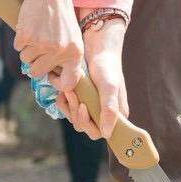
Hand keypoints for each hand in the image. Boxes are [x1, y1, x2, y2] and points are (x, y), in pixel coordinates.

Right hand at [15, 0, 82, 82]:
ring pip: (26, 60)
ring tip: (37, 33)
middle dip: (34, 63)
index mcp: (75, 53)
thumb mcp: (72, 38)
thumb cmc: (60, 16)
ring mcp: (42, 45)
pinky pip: (18, 47)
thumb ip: (65, 58)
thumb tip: (50, 78)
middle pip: (37, 72)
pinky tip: (30, 27)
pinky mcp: (27, 37)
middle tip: (39, 47)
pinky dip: (21, 39)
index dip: (57, 83)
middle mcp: (60, 51)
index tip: (51, 75)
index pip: (68, 83)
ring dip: (28, 49)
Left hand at [57, 19, 128, 140]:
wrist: (99, 47)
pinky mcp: (82, 98)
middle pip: (84, 126)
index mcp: (116, 114)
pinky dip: (65, 100)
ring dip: (68, 105)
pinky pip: (69, 107)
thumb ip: (109, 110)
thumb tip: (107, 134)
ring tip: (68, 90)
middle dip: (75, 112)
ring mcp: (92, 106)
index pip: (98, 132)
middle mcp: (104, 113)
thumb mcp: (109, 87)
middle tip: (72, 95)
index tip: (83, 107)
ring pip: (74, 117)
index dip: (88, 124)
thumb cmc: (107, 66)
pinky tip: (65, 89)